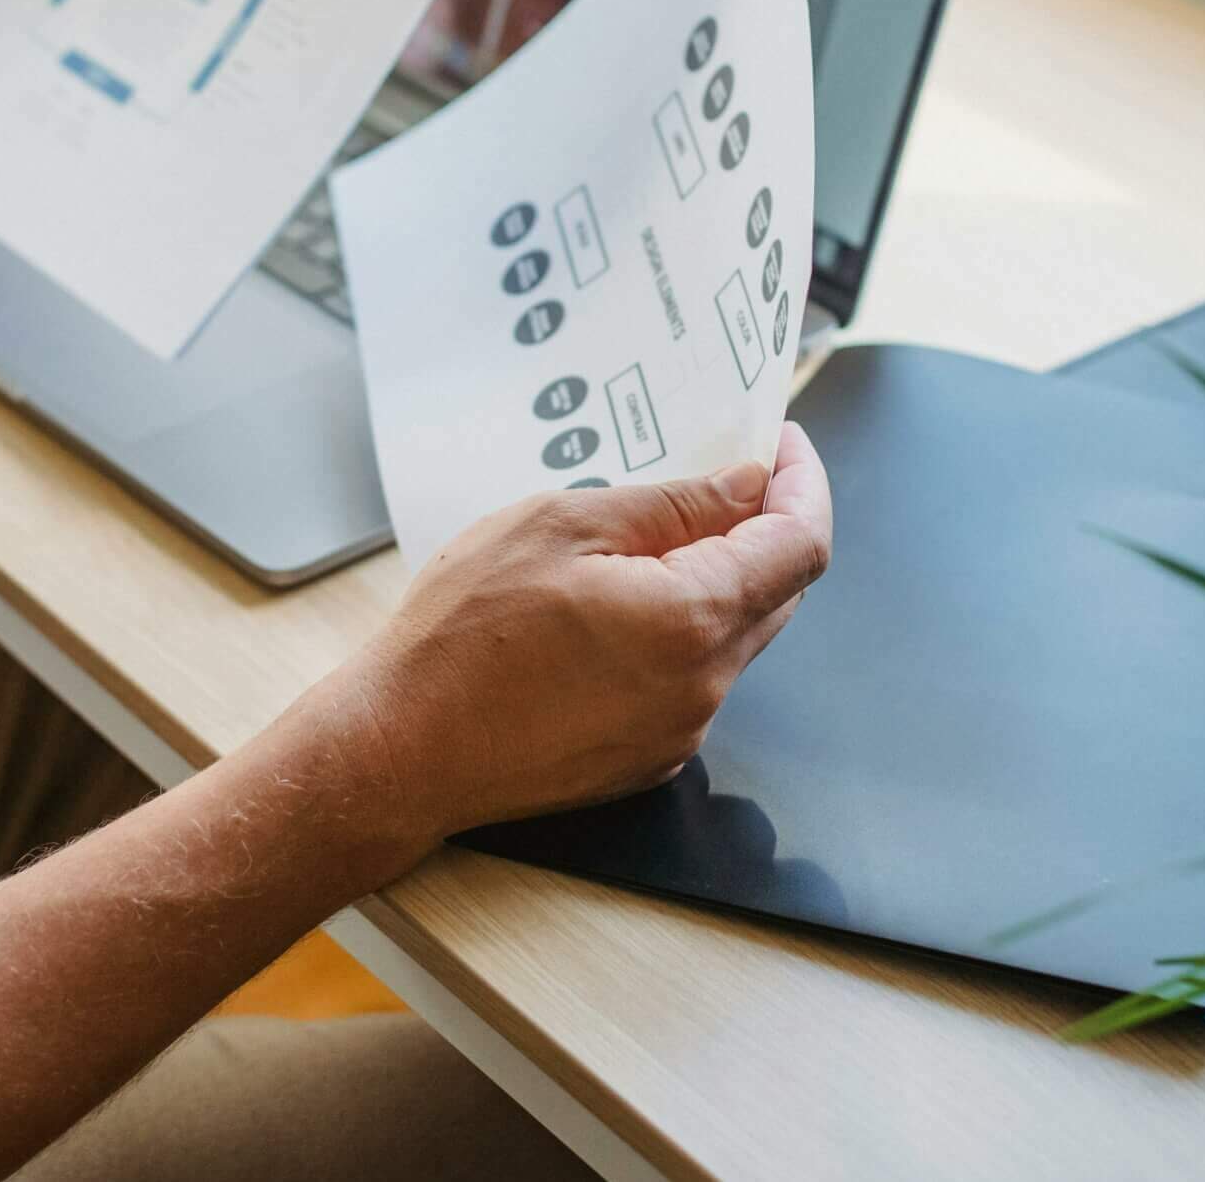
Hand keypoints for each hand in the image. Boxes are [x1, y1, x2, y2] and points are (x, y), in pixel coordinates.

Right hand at [318, 422, 832, 847]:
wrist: (400, 749)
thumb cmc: (463, 636)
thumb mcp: (563, 525)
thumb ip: (673, 504)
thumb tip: (746, 485)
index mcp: (694, 620)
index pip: (802, 545)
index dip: (804, 484)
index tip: (784, 445)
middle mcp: (704, 686)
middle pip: (778, 592)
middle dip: (764, 527)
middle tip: (720, 474)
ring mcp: (678, 731)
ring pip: (732, 638)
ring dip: (714, 581)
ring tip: (644, 538)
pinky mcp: (647, 759)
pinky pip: (690, 681)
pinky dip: (678, 634)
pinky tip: (613, 608)